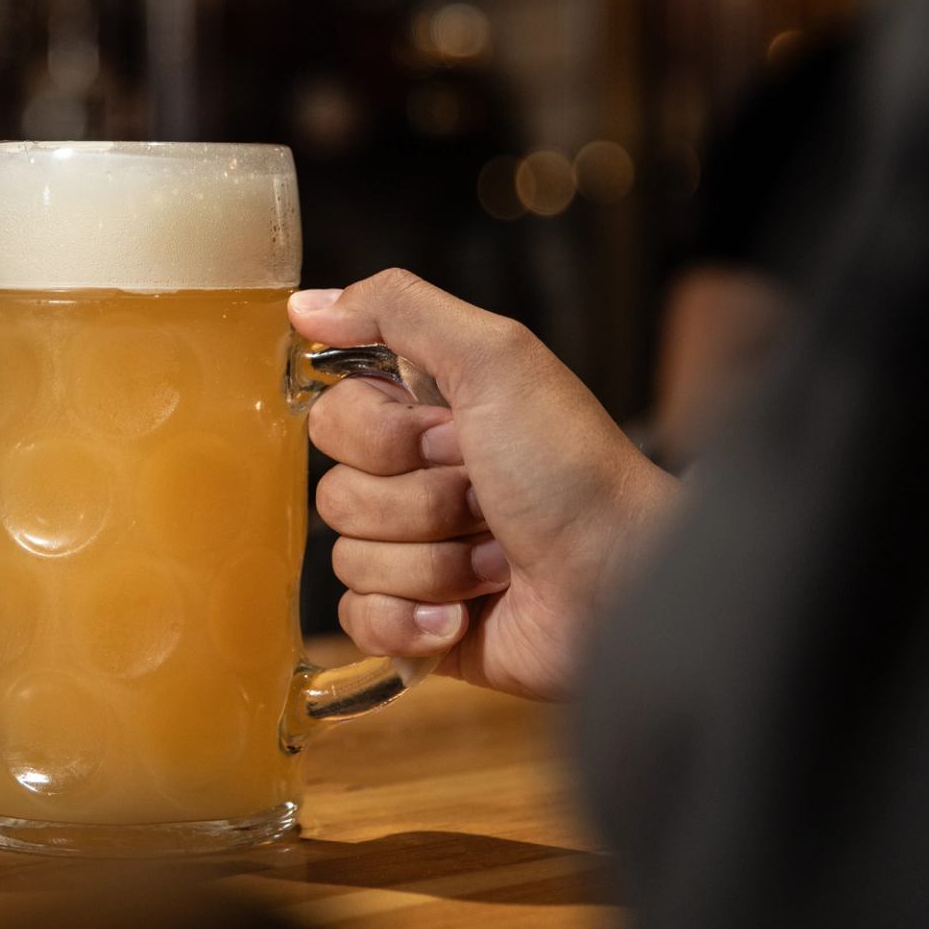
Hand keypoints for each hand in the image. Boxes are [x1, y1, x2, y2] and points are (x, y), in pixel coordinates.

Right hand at [290, 270, 678, 700]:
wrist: (624, 584)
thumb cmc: (574, 469)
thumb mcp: (496, 357)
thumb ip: (397, 309)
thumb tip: (304, 303)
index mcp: (425, 417)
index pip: (333, 418)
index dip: (385, 435)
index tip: (454, 434)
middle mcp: (414, 482)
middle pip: (335, 493)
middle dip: (417, 503)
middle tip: (484, 497)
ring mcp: (414, 555)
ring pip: (350, 560)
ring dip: (433, 563)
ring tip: (498, 560)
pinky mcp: (416, 624)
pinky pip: (359, 621)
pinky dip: (412, 622)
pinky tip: (464, 617)